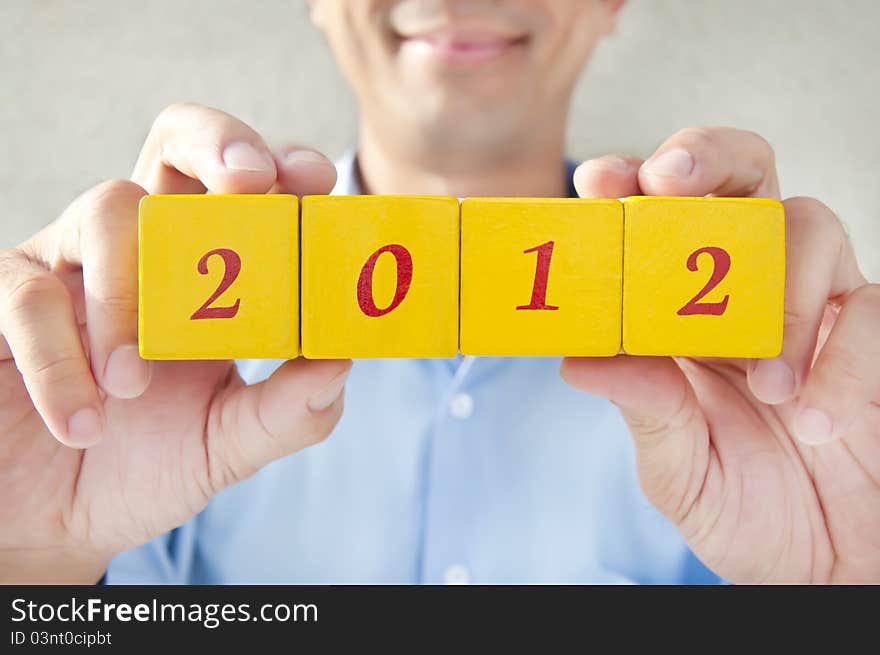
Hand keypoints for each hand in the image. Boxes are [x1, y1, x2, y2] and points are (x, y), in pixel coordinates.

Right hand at [0, 103, 350, 582]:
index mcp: (208, 277)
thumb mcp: (223, 446)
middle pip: (178, 144)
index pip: (248, 193)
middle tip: (249, 180)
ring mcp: (73, 263)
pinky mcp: (3, 296)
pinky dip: (62, 361)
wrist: (54, 525)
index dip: (283, 168)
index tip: (316, 180)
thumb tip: (340, 364)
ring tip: (131, 384)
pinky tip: (83, 424)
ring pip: (109, 209)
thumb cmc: (143, 470)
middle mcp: (145, 250)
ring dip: (132, 294)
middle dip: (218, 144)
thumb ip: (284, 413)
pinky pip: (31, 295)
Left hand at [562, 127, 879, 582]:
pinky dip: (840, 359)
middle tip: (671, 180)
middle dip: (705, 158)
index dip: (626, 188)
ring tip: (768, 387)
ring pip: (807, 224)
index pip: (653, 226)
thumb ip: (646, 412)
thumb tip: (580, 360)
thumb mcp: (678, 470)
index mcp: (678, 315)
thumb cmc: (742, 508)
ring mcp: (812, 304)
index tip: (598, 183)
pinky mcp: (871, 332)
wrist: (827, 562)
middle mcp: (744, 292)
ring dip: (777, 292)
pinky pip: (866, 307)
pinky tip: (819, 420)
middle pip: (737, 180)